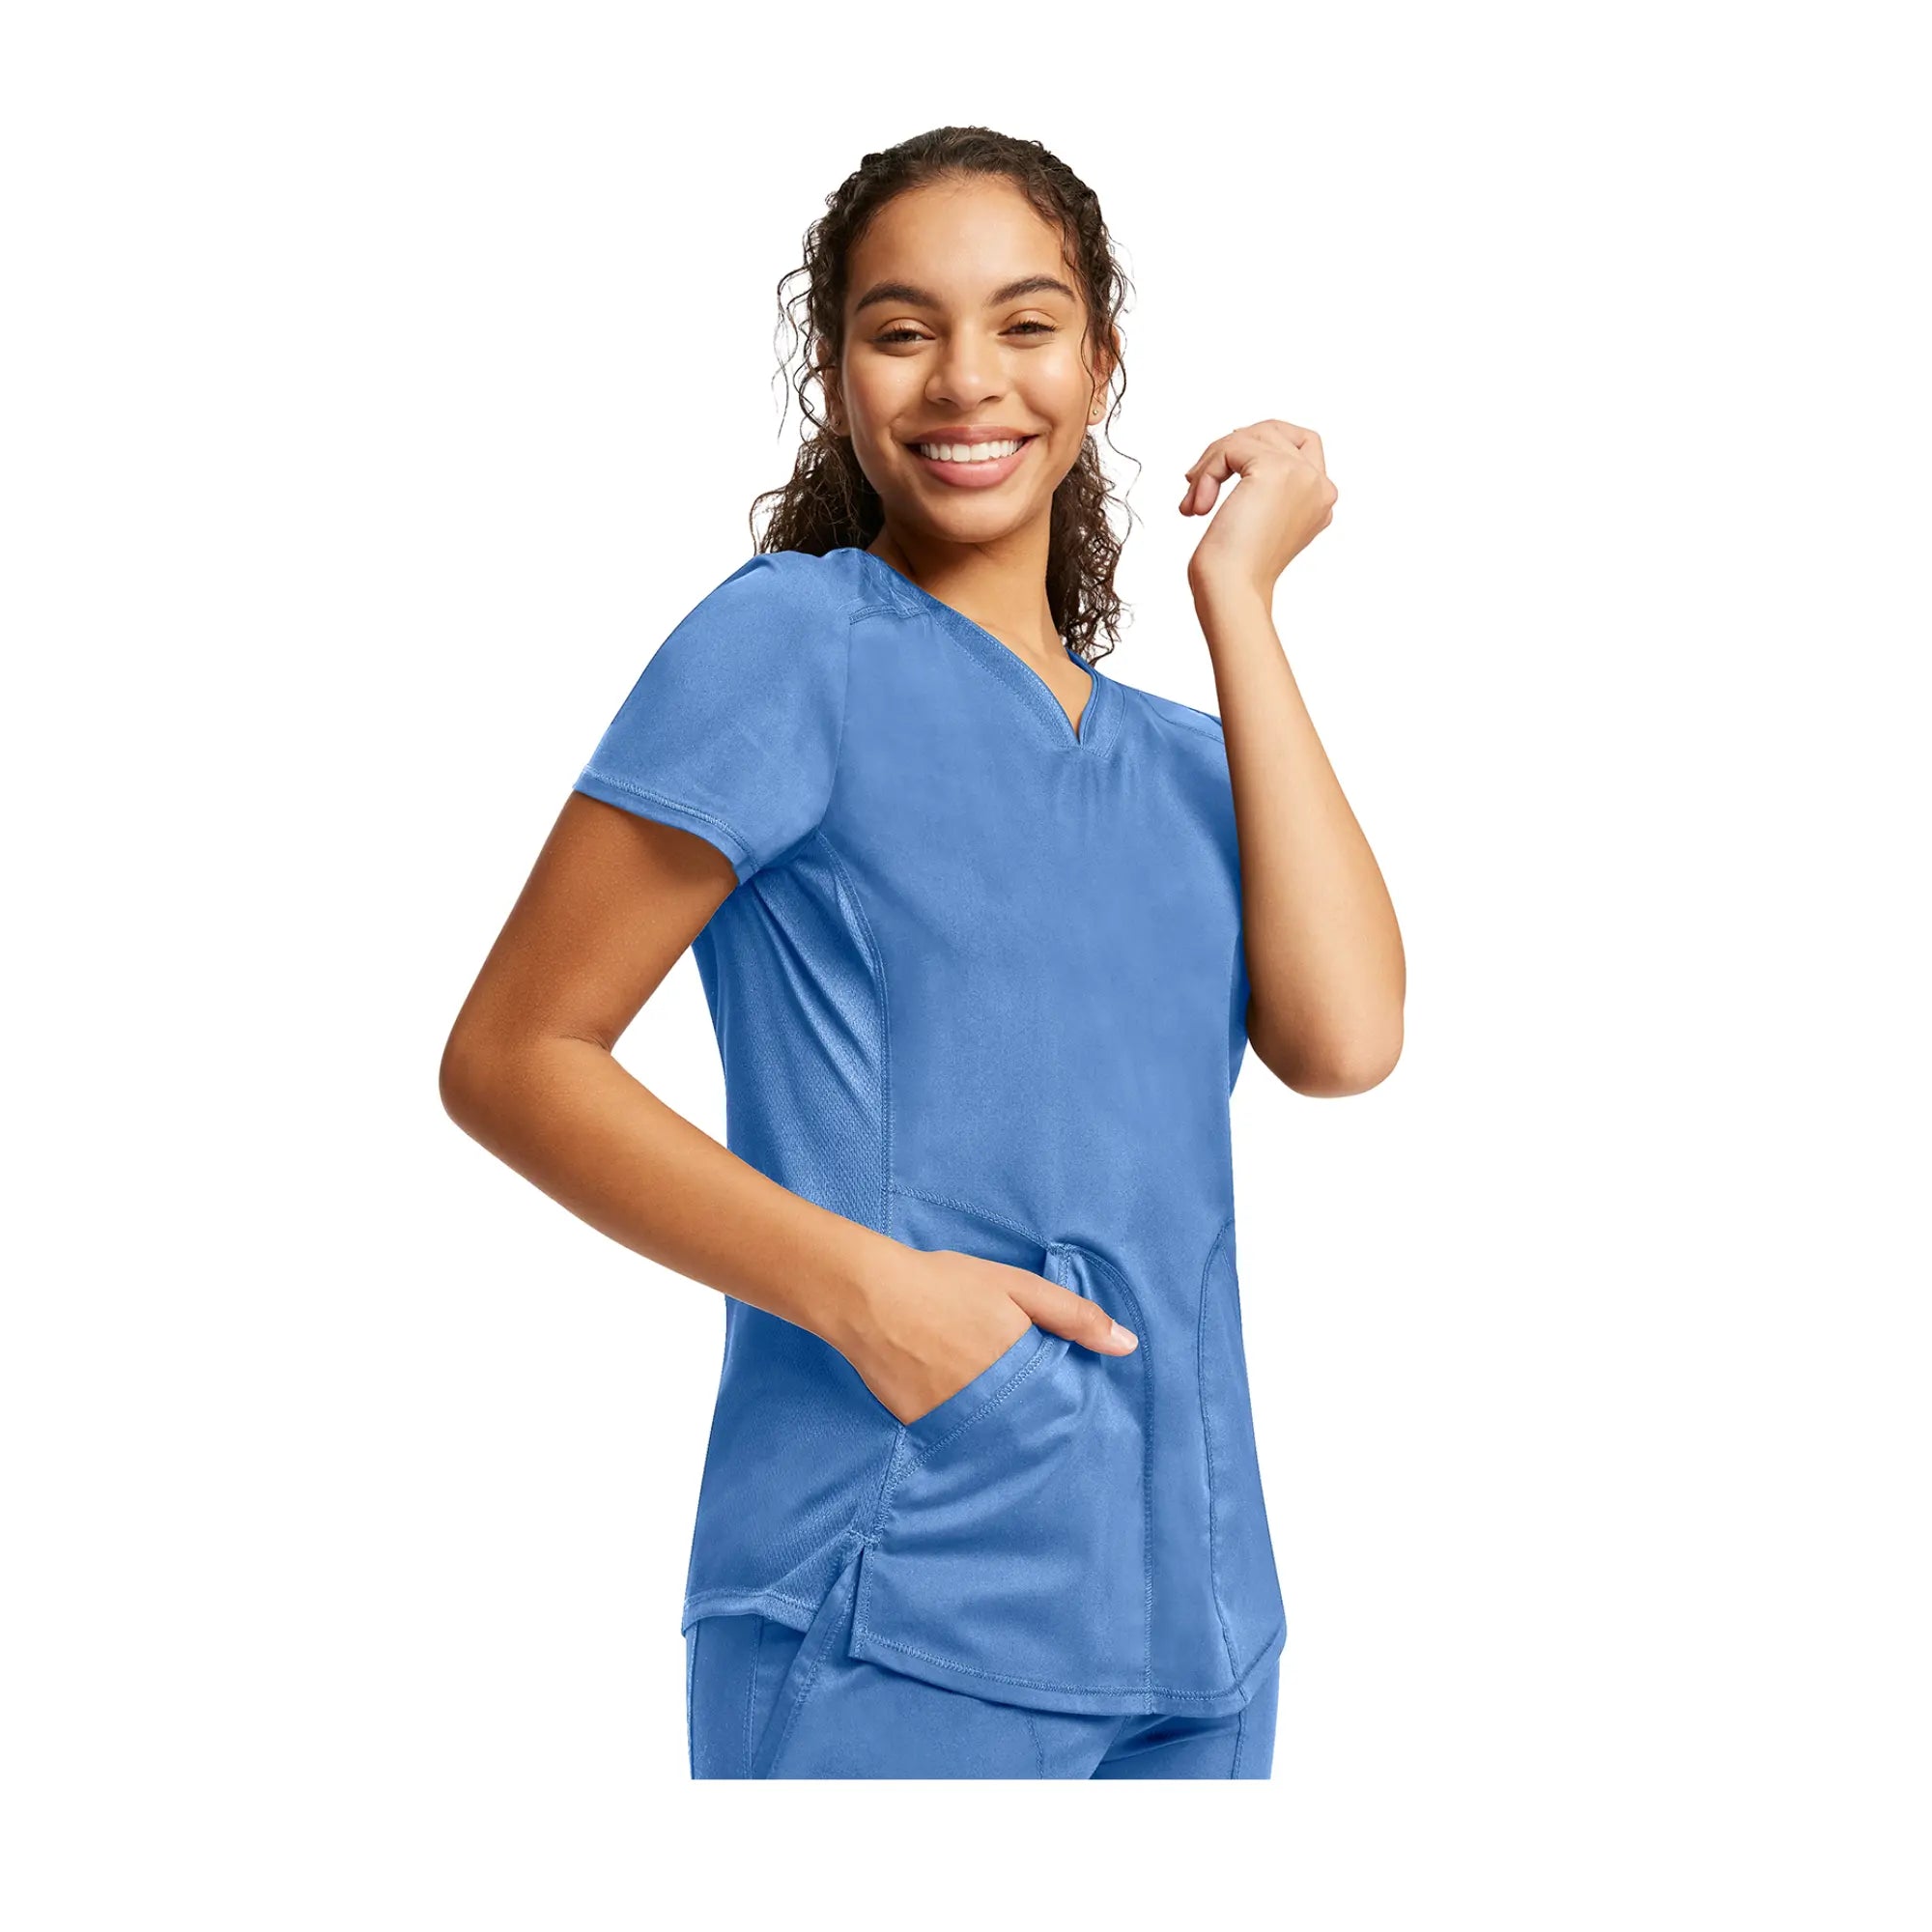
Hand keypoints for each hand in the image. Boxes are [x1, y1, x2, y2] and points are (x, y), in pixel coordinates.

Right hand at [842, 1247, 1138, 1427]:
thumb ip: (1073, 1317)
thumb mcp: (1016, 1287)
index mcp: (1024, 1368)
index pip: (1063, 1405)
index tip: (1055, 1389)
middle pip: (1030, 1424)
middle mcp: (995, 1403)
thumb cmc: (944, 1283)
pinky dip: (959, 1423)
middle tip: (1002, 1380)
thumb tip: (1128, 1346)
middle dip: (1029, 1413)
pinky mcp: (923, 1428)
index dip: (1060, 1397)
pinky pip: (955, 1435)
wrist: (868, 1296)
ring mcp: (957, 1419)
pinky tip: (943, 1390)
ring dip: (996, 1420)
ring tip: (971, 1384)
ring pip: (993, 1433)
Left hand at [1180, 418, 1337, 605]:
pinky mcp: (1276, 469)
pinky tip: (1199, 506)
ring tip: (1196, 501)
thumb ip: (1262, 484)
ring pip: (1249, 436)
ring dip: (1211, 463)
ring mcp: (1302, 474)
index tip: (1222, 465)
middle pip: (1273, 431)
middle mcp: (1319, 485)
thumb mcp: (1258, 518)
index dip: (1259, 444)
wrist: (1232, 590)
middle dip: (1228, 451)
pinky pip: (1231, 447)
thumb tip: (1235, 444)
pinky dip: (1207, 472)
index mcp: (1320, 499)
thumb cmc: (1236, 568)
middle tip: (1197, 483)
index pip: (1302, 442)